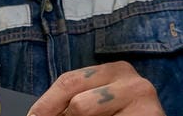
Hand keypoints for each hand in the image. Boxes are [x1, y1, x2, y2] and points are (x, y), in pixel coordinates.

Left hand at [27, 61, 165, 115]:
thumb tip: (38, 114)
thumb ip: (74, 103)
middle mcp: (132, 80)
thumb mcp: (99, 104)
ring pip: (87, 112)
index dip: (45, 105)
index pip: (68, 82)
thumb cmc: (123, 115)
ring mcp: (144, 100)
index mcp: (115, 70)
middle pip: (78, 104)